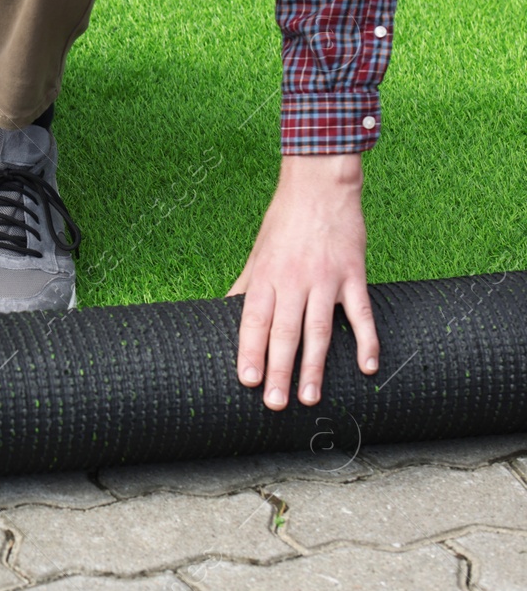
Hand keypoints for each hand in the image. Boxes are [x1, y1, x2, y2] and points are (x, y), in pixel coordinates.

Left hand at [229, 153, 379, 408]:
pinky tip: (367, 367)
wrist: (320, 186)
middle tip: (275, 404)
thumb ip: (245, 286)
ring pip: (319, 329)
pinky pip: (361, 312)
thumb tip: (223, 310)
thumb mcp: (257, 253)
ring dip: (315, 366)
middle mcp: (293, 281)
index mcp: (266, 277)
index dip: (250, 350)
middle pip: (284, 332)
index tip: (247, 380)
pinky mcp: (354, 274)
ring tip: (309, 397)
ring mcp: (325, 279)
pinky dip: (366, 340)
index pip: (254, 320)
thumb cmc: (284, 222)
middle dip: (278, 369)